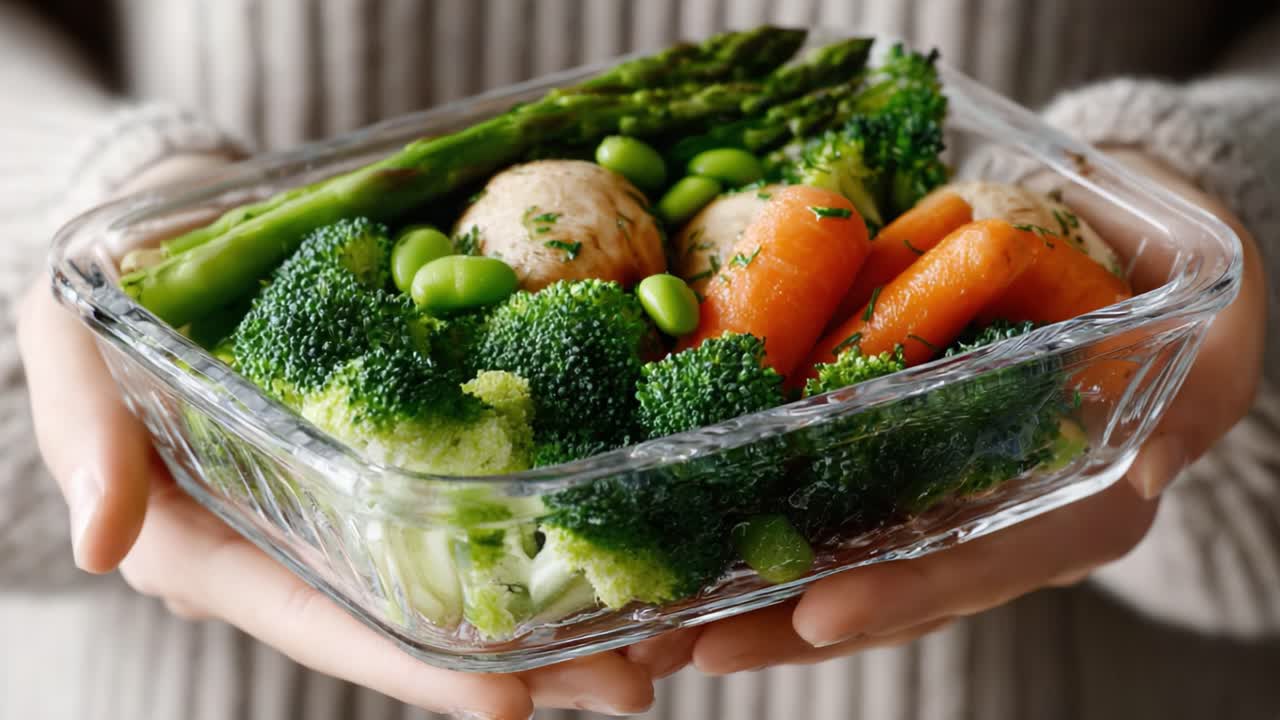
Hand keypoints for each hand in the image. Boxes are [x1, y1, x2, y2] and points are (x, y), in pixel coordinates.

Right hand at [16, 155, 671, 718]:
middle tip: (629, 687)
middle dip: (525, 664)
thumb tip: (104, 542)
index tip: (513, 704)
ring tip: (660, 636)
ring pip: (464, 576)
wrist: (164, 233)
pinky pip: (477, 494)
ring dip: (559, 609)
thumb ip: (87, 442)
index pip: (328, 622)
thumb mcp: (76, 351)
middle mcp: (301, 540)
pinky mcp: (395, 444)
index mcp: (220, 545)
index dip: (415, 667)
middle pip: (420, 623)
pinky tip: (620, 534)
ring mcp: (353, 499)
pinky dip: (547, 522)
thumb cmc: (113, 293)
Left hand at [680, 149, 1267, 673]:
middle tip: (695, 646)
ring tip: (669, 621)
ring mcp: (953, 503)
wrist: (1141, 257)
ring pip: (852, 564)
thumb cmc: (1188, 298)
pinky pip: (838, 506)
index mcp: (1081, 512)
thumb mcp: (1215, 343)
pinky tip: (697, 536)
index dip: (905, 595)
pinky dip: (769, 524)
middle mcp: (1005, 527)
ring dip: (758, 596)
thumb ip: (1190, 407)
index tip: (819, 615)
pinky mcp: (911, 465)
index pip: (987, 566)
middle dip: (791, 627)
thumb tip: (1152, 467)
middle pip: (894, 593)